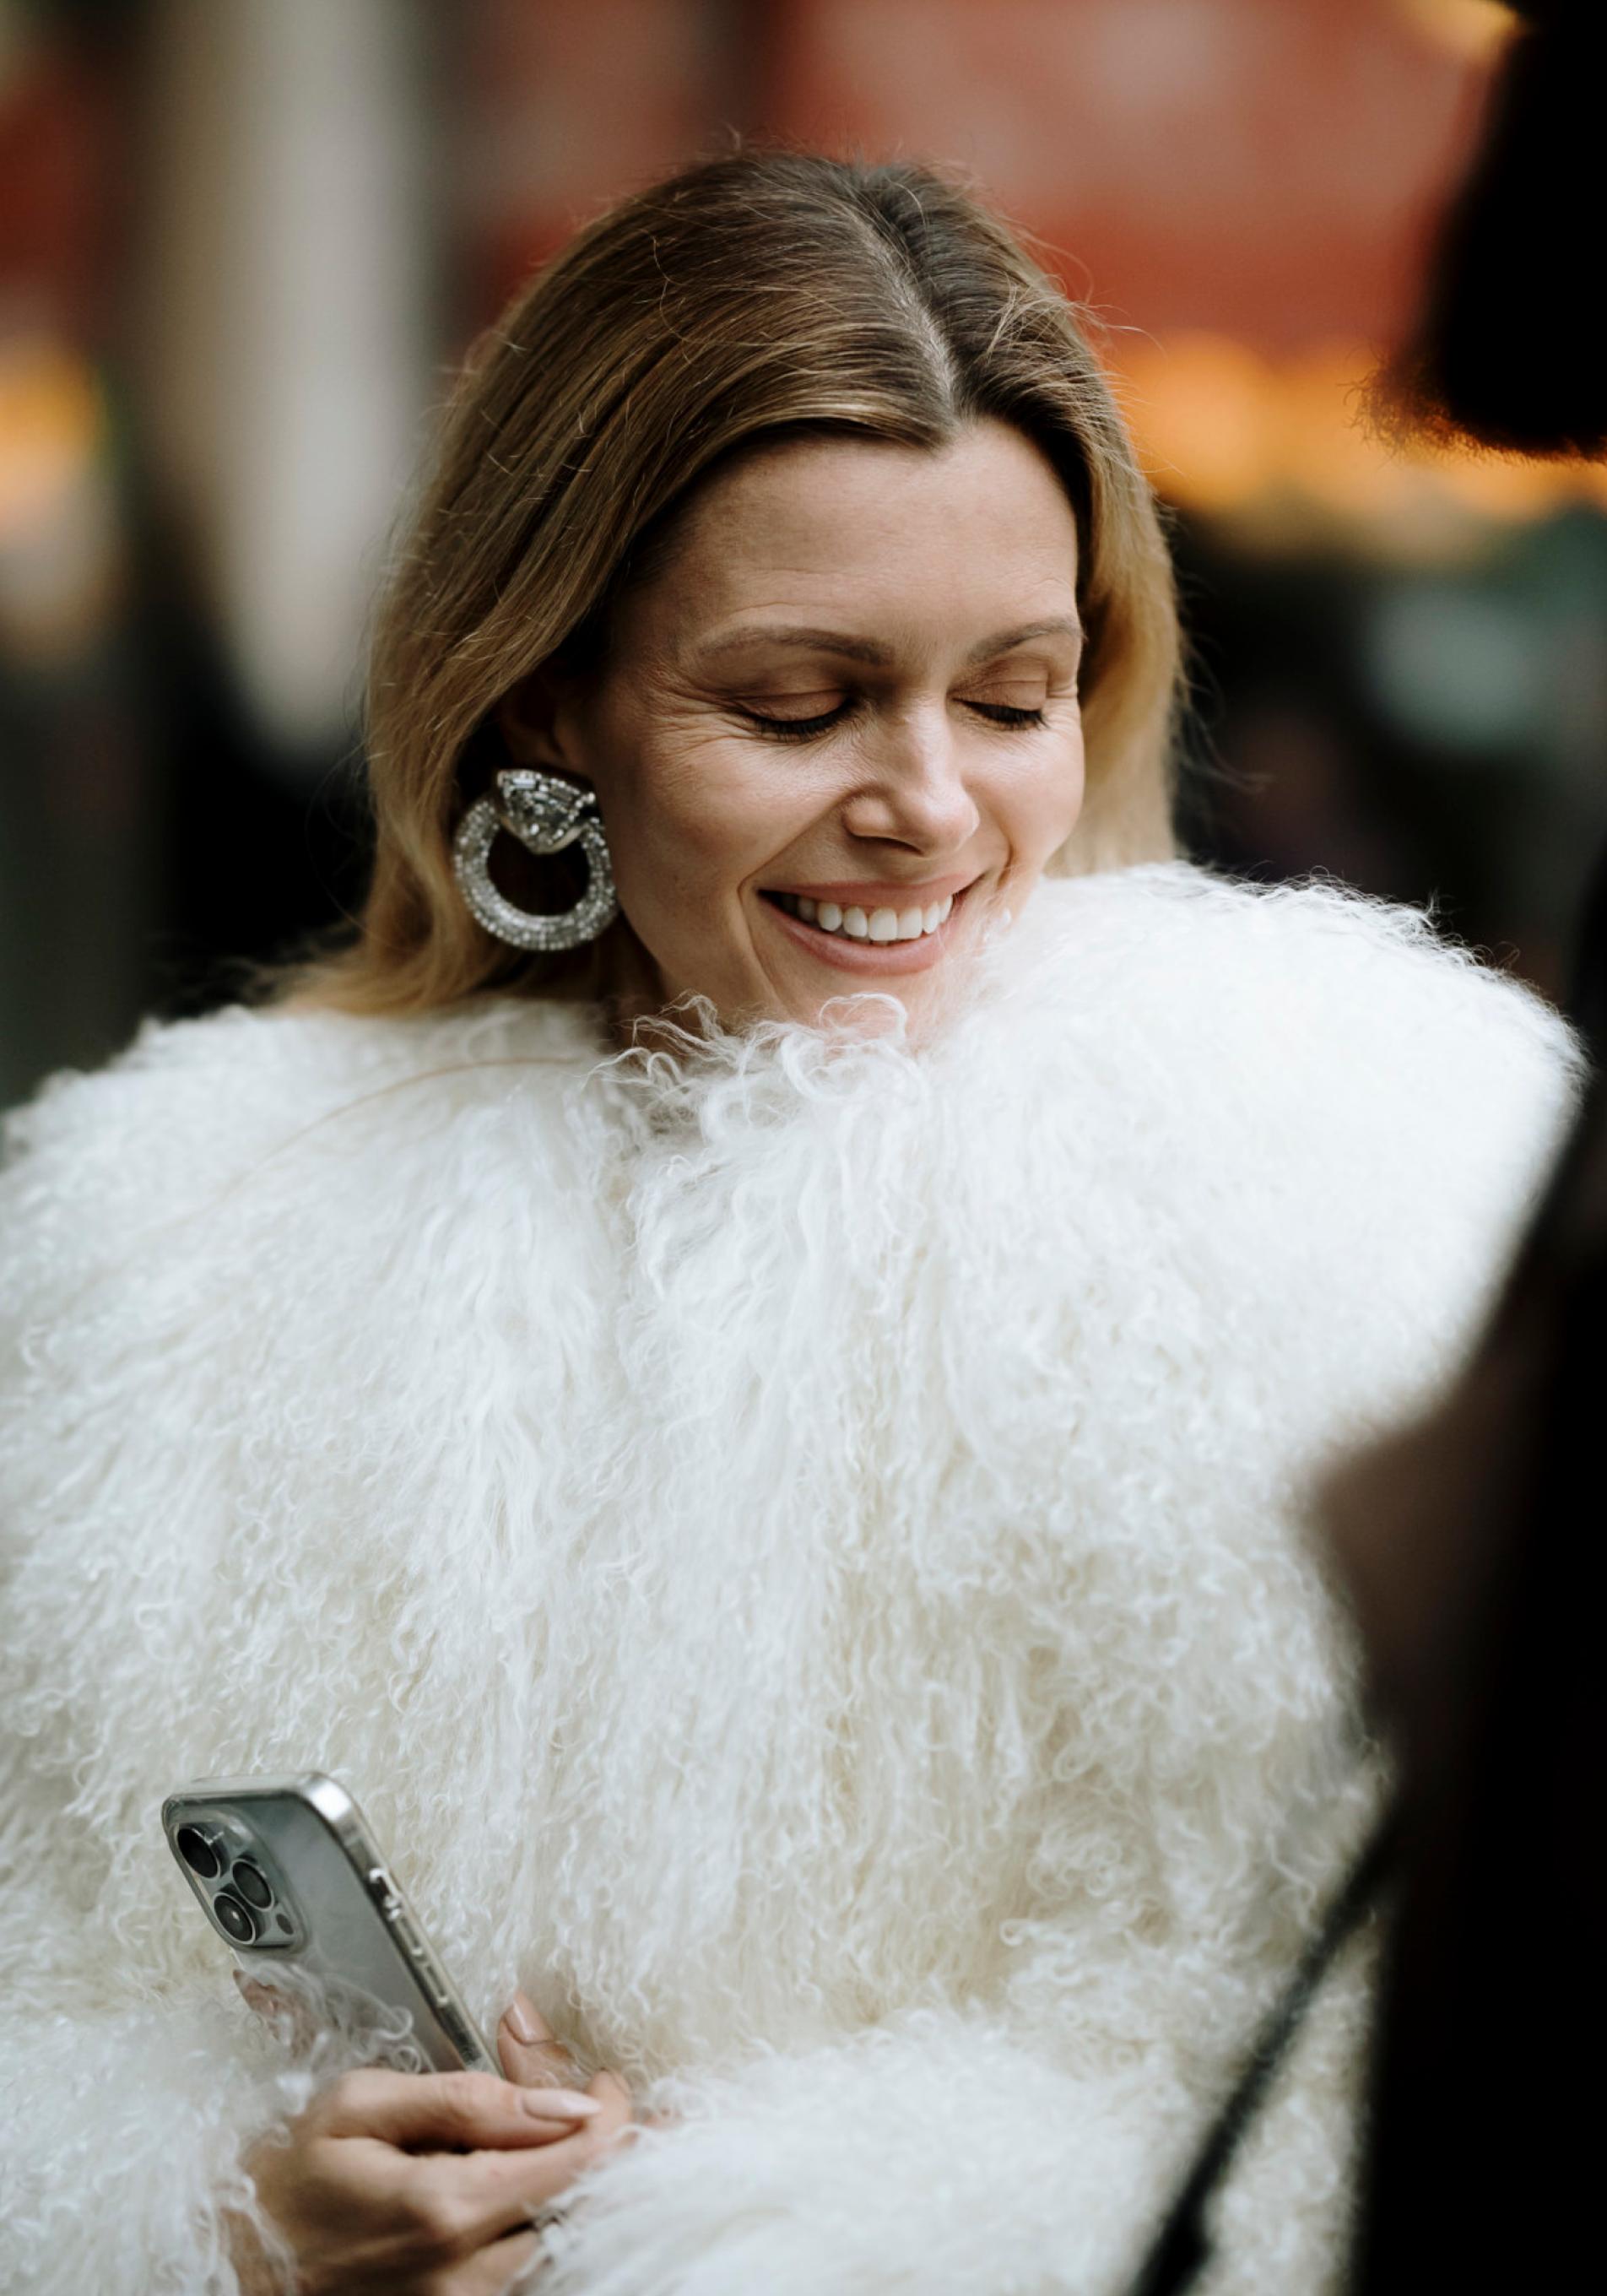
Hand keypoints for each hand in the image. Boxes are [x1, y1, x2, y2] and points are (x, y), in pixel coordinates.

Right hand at [228, 1982, 633, 2292]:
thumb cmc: (292, 2182)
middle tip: (603, 2109)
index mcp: (443, 2209)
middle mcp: (464, 2276)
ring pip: (566, 2246)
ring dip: (580, 2192)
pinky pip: (533, 2274)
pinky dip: (548, 2228)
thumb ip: (466, 2096)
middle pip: (587, 2210)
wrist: (240, 2266)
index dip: (612, 2115)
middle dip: (608, 2152)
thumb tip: (562, 2097)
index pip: (578, 2161)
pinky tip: (537, 2193)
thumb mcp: (358, 2106)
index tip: (604, 2083)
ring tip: (565, 2149)